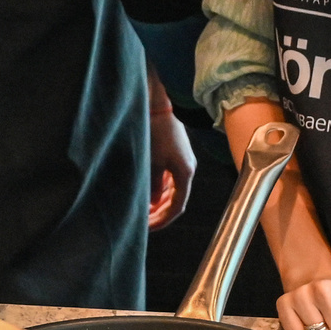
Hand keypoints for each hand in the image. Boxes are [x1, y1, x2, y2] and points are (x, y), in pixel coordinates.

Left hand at [149, 102, 195, 229]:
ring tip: (143, 208)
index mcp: (185, 172)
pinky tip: (147, 189)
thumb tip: (151, 204)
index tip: (148, 227)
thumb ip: (151, 186)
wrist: (157, 102)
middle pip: (176, 199)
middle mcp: (188, 168)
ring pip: (173, 189)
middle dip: (160, 212)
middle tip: (143, 220)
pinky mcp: (177, 152)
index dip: (163, 220)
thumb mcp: (150, 162)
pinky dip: (160, 187)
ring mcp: (183, 160)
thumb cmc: (154, 130)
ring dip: (159, 200)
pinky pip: (170, 177)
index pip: (177, 206)